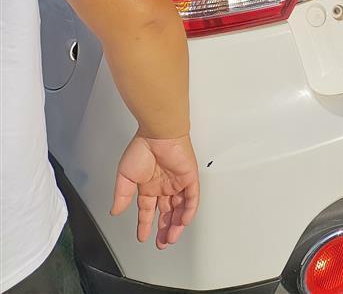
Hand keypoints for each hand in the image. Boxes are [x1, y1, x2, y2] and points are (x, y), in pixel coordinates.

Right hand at [112, 134, 199, 248]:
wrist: (158, 134)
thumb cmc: (142, 149)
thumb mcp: (125, 176)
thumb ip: (122, 196)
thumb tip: (115, 211)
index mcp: (148, 186)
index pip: (148, 210)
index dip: (145, 225)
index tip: (142, 236)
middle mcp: (163, 186)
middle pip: (166, 213)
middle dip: (163, 229)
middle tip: (161, 243)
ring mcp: (177, 183)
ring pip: (179, 208)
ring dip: (175, 224)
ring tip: (170, 238)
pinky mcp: (189, 178)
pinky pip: (192, 198)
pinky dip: (188, 211)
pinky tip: (182, 222)